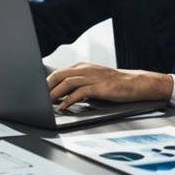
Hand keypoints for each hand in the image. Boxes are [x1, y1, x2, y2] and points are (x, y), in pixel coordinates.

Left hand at [46, 63, 172, 109]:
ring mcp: (92, 77)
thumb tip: (59, 95)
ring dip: (54, 94)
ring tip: (47, 103)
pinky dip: (68, 100)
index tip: (38, 93)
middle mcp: (85, 69)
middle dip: (46, 88)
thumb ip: (77, 85)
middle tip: (38, 98)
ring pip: (66, 83)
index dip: (46, 83)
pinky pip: (79, 92)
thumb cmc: (113, 84)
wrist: (136, 83)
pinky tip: (63, 107)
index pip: (58, 73)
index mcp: (81, 67)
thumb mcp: (92, 80)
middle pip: (58, 76)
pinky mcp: (99, 86)